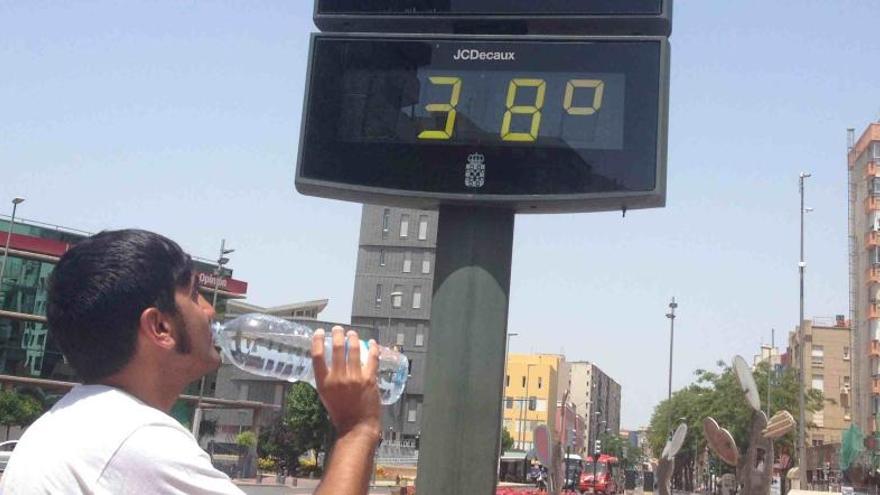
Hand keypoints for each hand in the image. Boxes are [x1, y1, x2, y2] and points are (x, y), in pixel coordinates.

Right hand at [312, 326, 381, 440]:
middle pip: (337, 348)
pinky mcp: (369, 379)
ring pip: (354, 350)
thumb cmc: (340, 413)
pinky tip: (372, 342)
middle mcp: (338, 378)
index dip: (318, 341)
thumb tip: (330, 361)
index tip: (320, 332)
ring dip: (353, 338)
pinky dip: (373, 348)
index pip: (317, 356)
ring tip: (352, 334)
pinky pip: (372, 358)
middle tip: (338, 329)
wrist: (357, 426)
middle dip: (338, 335)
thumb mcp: (325, 396)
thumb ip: (327, 379)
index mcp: (324, 383)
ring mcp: (355, 378)